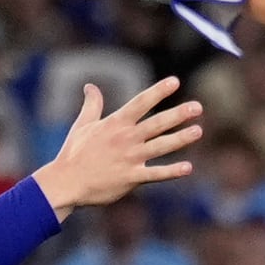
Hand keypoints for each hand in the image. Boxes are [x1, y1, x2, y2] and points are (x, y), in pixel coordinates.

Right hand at [31, 78, 200, 217]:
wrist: (66, 182)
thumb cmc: (74, 153)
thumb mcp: (83, 125)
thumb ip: (92, 105)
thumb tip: (90, 86)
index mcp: (115, 124)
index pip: (140, 103)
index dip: (158, 91)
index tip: (175, 81)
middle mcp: (125, 139)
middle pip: (156, 123)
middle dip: (178, 114)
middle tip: (197, 107)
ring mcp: (129, 158)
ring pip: (160, 146)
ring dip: (180, 139)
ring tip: (198, 131)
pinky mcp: (131, 178)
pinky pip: (155, 174)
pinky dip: (171, 172)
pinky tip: (188, 167)